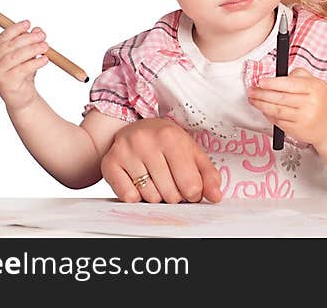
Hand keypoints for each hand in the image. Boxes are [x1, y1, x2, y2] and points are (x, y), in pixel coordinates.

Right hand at [0, 20, 48, 111]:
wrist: (21, 98)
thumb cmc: (23, 74)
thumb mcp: (28, 56)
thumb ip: (31, 43)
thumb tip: (38, 29)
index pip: (4, 36)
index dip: (16, 28)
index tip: (28, 23)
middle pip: (10, 45)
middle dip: (28, 38)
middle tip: (43, 36)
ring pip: (16, 56)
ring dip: (33, 49)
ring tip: (46, 46)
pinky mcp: (8, 82)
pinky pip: (23, 69)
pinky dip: (36, 63)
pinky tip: (45, 60)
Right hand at [100, 117, 222, 203]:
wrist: (136, 129)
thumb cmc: (166, 142)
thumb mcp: (191, 152)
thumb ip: (208, 174)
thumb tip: (216, 196)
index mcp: (171, 137)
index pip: (191, 185)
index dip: (193, 193)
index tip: (190, 187)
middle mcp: (146, 141)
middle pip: (170, 194)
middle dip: (174, 195)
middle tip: (171, 180)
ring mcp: (126, 151)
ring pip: (150, 197)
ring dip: (156, 195)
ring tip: (155, 178)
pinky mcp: (110, 163)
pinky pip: (128, 197)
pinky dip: (136, 195)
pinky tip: (139, 180)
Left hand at [248, 68, 326, 146]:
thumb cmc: (319, 101)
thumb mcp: (315, 82)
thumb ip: (298, 75)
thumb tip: (277, 76)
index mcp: (314, 88)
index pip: (290, 84)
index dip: (272, 83)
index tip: (261, 81)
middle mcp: (310, 104)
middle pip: (280, 98)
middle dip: (262, 94)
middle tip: (252, 90)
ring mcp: (304, 118)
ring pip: (277, 111)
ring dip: (261, 105)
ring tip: (253, 99)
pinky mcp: (297, 130)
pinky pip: (278, 121)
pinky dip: (268, 115)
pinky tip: (264, 110)